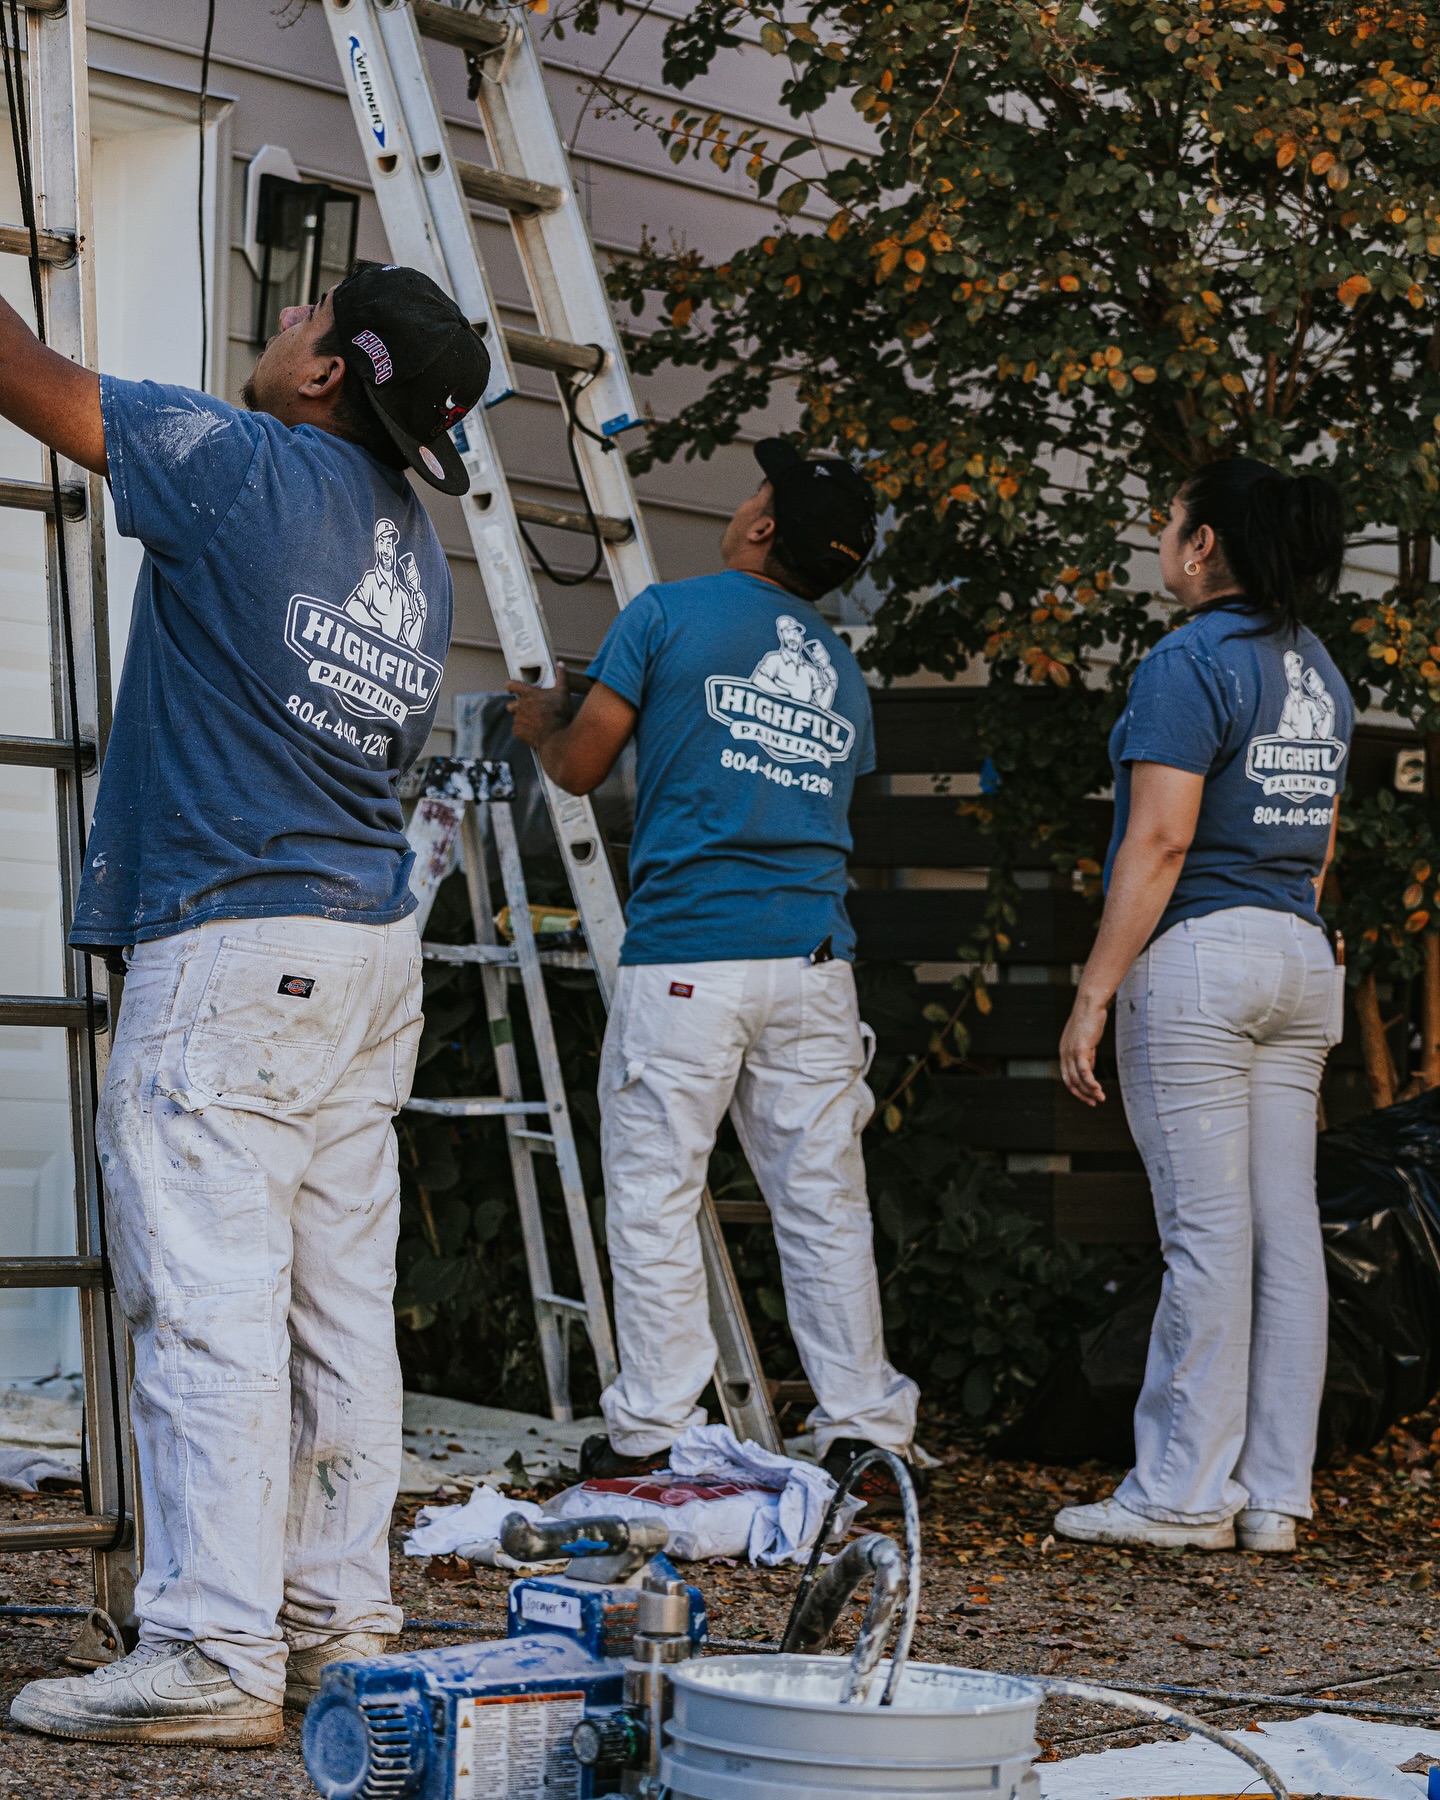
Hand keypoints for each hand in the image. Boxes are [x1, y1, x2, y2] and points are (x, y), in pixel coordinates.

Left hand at [507, 664, 571, 748]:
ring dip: (523, 719)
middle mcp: (520, 706)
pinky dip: (524, 731)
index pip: (511, 684)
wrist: (556, 737)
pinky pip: (518, 730)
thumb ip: (561, 677)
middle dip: (517, 706)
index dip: (511, 686)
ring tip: (535, 722)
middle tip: (529, 709)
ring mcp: (517, 720)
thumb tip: (561, 664)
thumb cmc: (559, 714)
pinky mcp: (517, 732)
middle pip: (511, 705)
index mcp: (528, 694)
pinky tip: (534, 731)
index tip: (511, 687)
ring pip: (516, 718)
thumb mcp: (563, 693)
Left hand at [1059, 992, 1108, 1106]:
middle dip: (1082, 1095)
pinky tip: (1098, 1089)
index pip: (1068, 1077)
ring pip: (1078, 1079)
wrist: (1090, 1004)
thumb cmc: (1090, 1020)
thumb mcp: (1087, 1042)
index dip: (1078, 1090)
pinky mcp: (1080, 1049)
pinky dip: (1091, 1083)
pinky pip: (1084, 1072)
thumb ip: (1087, 1056)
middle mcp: (1064, 1054)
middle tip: (1094, 1102)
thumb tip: (1089, 1071)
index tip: (1089, 1097)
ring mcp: (1070, 1052)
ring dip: (1089, 1091)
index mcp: (1064, 1052)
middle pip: (1070, 1082)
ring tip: (1100, 1097)